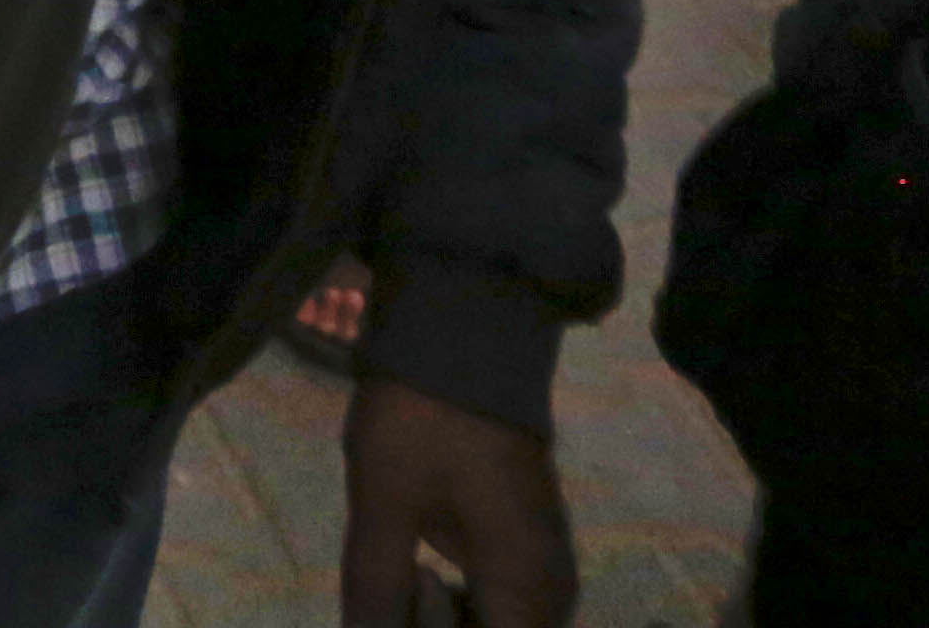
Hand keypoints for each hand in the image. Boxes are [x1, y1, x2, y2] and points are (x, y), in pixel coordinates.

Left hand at [344, 376, 572, 627]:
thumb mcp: (384, 504)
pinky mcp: (528, 543)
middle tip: (394, 588)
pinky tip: (416, 573)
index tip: (397, 607)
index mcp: (526, 590)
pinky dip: (460, 604)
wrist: (467, 330)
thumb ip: (377, 591)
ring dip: (446, 621)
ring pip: (499, 626)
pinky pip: (501, 603)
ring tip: (401, 578)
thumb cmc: (425, 417)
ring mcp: (544, 566)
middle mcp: (551, 591)